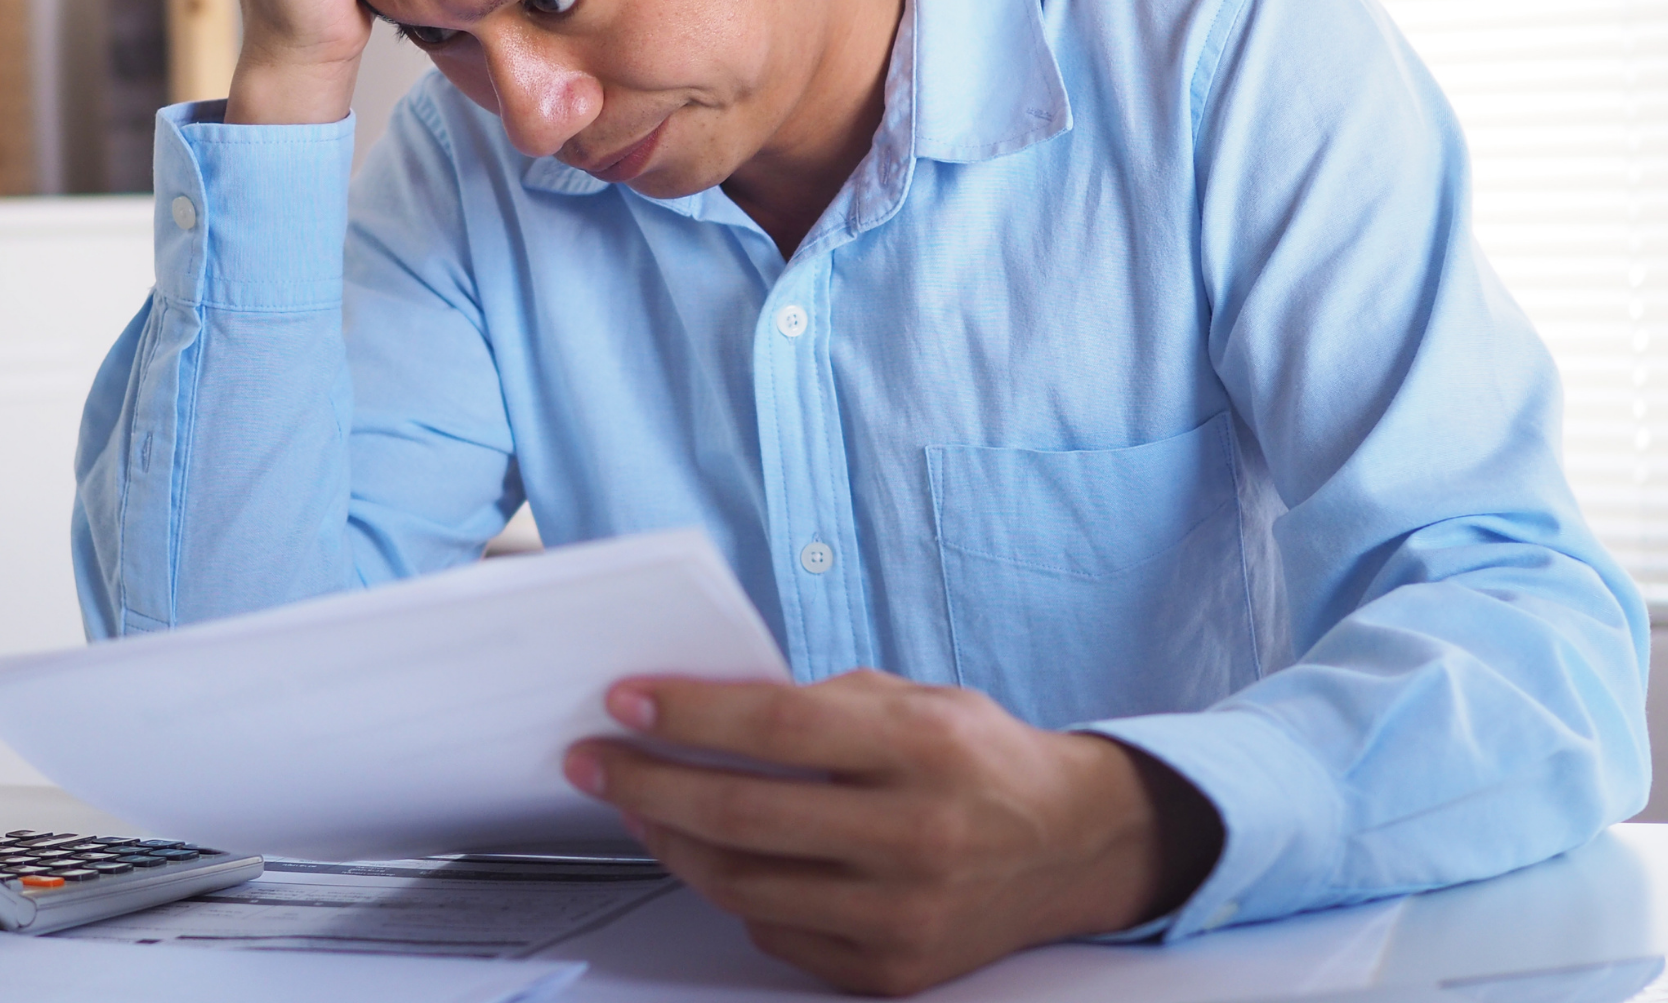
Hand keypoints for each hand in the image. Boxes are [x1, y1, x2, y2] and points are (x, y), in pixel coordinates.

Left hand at [563, 670, 1222, 996]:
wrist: (1075, 847)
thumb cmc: (981, 758)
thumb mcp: (915, 699)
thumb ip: (820, 704)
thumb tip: (704, 712)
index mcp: (923, 747)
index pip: (778, 725)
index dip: (689, 713)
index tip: (624, 701)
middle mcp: (916, 835)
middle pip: (744, 813)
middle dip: (648, 783)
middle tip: (592, 761)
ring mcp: (903, 913)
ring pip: (744, 882)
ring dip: (670, 840)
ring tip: (634, 805)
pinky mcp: (893, 969)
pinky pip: (776, 931)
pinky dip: (731, 890)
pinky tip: (706, 854)